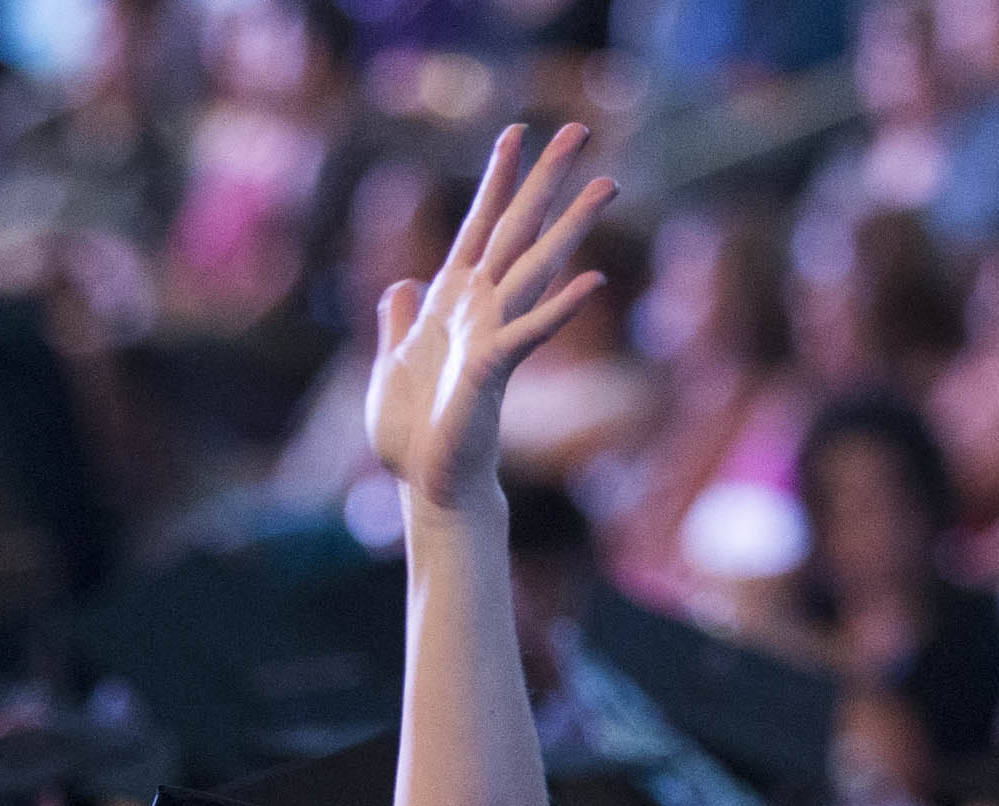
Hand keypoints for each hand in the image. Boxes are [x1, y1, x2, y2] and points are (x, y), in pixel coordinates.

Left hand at [365, 124, 615, 515]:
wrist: (426, 484)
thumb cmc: (413, 434)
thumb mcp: (390, 364)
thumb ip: (398, 320)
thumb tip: (402, 282)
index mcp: (452, 302)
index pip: (479, 226)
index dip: (497, 180)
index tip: (516, 132)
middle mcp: (481, 308)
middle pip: (518, 230)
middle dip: (546, 179)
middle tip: (581, 130)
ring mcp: (492, 334)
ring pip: (536, 267)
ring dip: (571, 226)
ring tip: (608, 184)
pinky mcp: (493, 369)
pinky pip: (529, 333)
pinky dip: (558, 309)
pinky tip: (593, 282)